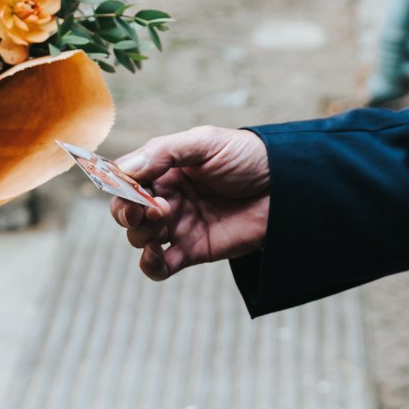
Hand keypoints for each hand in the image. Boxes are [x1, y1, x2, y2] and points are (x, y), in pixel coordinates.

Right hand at [108, 126, 270, 279]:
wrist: (288, 188)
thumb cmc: (248, 157)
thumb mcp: (206, 142)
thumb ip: (164, 152)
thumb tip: (125, 169)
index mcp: (165, 169)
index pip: (126, 179)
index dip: (120, 185)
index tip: (129, 185)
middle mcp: (168, 198)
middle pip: (127, 211)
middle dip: (128, 211)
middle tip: (151, 207)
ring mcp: (180, 226)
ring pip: (140, 237)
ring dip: (141, 232)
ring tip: (164, 218)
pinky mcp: (195, 251)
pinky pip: (161, 266)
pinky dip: (150, 265)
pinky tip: (154, 254)